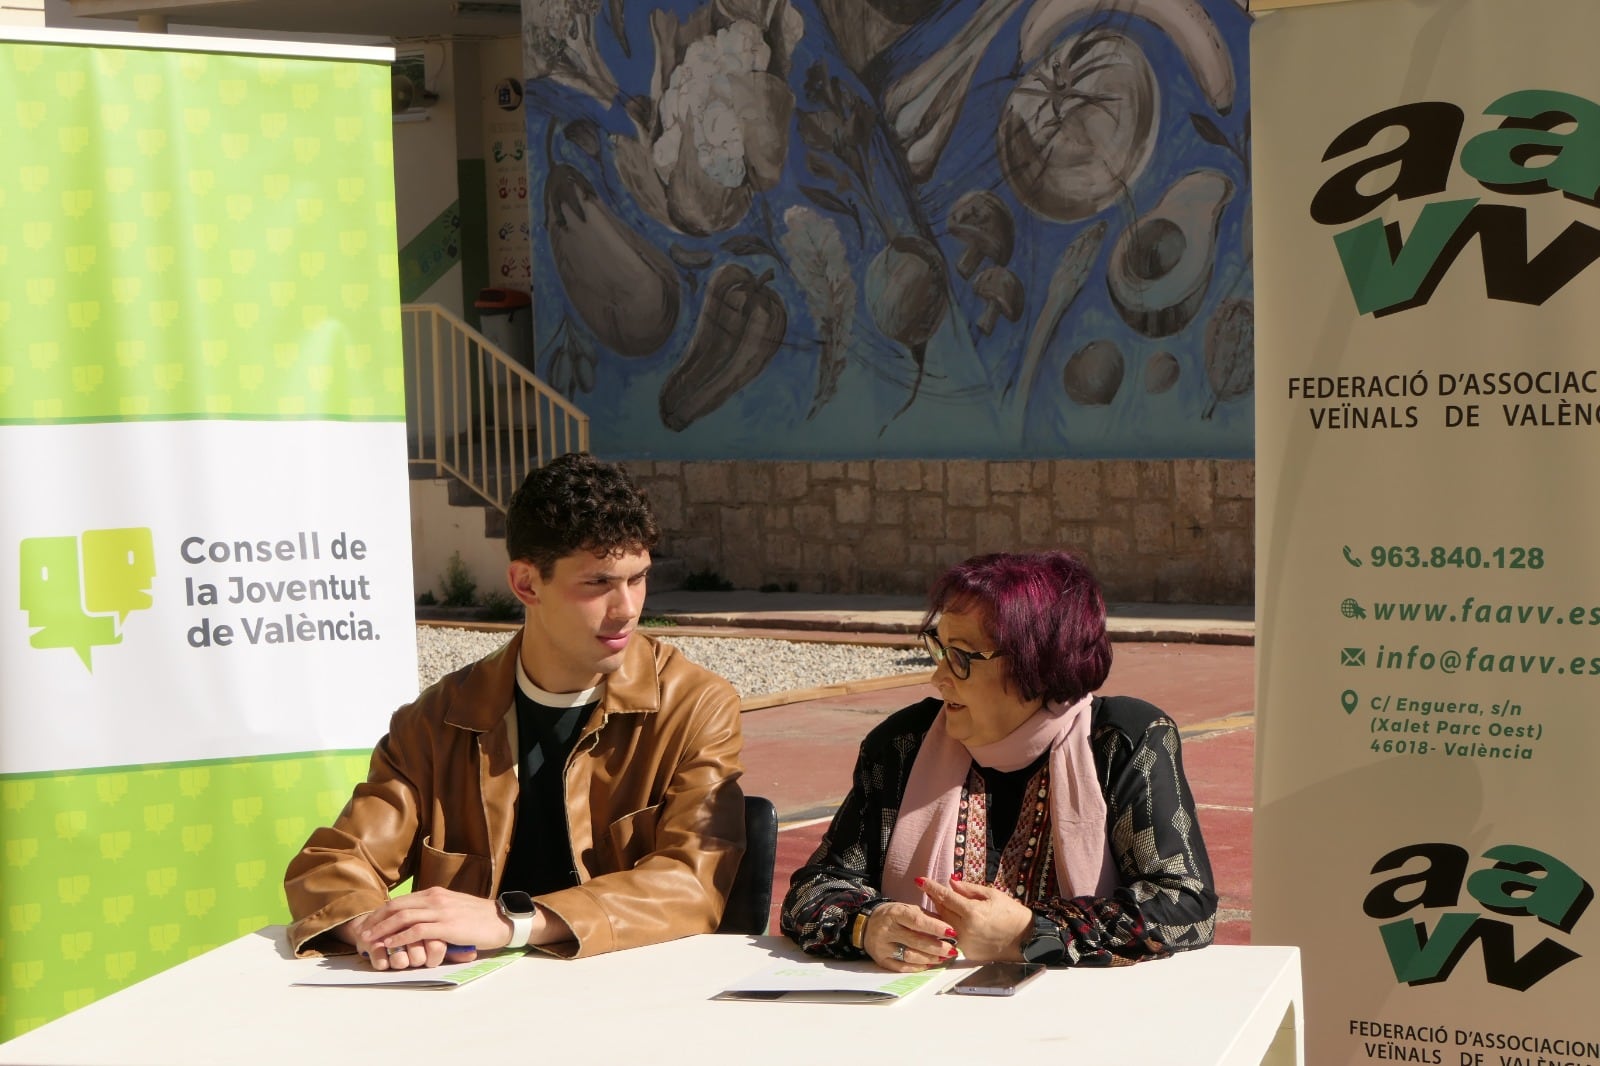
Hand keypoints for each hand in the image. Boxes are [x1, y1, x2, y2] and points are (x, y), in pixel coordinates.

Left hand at [351, 887, 510, 969]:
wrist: (501, 920)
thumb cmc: (478, 918)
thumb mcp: (453, 908)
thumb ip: (435, 911)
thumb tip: (416, 921)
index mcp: (435, 893)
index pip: (400, 901)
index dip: (380, 912)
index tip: (368, 923)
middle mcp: (435, 898)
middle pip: (397, 907)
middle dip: (376, 920)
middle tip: (362, 933)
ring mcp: (440, 911)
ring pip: (403, 917)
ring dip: (383, 930)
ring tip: (370, 940)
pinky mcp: (447, 926)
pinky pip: (417, 930)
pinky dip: (399, 938)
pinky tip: (389, 945)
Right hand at [860, 901, 958, 971]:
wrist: (866, 924)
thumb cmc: (892, 915)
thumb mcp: (906, 908)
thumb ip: (925, 916)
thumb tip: (947, 926)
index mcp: (894, 913)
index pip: (917, 921)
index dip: (935, 927)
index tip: (951, 932)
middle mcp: (887, 930)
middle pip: (915, 941)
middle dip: (936, 946)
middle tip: (952, 949)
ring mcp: (883, 947)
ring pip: (909, 956)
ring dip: (930, 958)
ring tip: (944, 957)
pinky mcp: (881, 960)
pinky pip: (902, 967)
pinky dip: (918, 967)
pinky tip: (930, 964)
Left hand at [919, 877, 1033, 961]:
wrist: (1026, 940)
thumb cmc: (1012, 913)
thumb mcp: (992, 895)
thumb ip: (969, 889)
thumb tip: (950, 883)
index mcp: (972, 912)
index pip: (945, 897)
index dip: (931, 888)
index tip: (919, 880)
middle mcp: (965, 930)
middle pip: (941, 912)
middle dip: (936, 900)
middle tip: (932, 891)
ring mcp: (965, 944)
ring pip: (944, 926)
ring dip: (940, 915)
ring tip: (942, 906)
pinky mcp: (968, 954)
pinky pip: (953, 938)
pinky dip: (950, 929)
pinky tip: (953, 922)